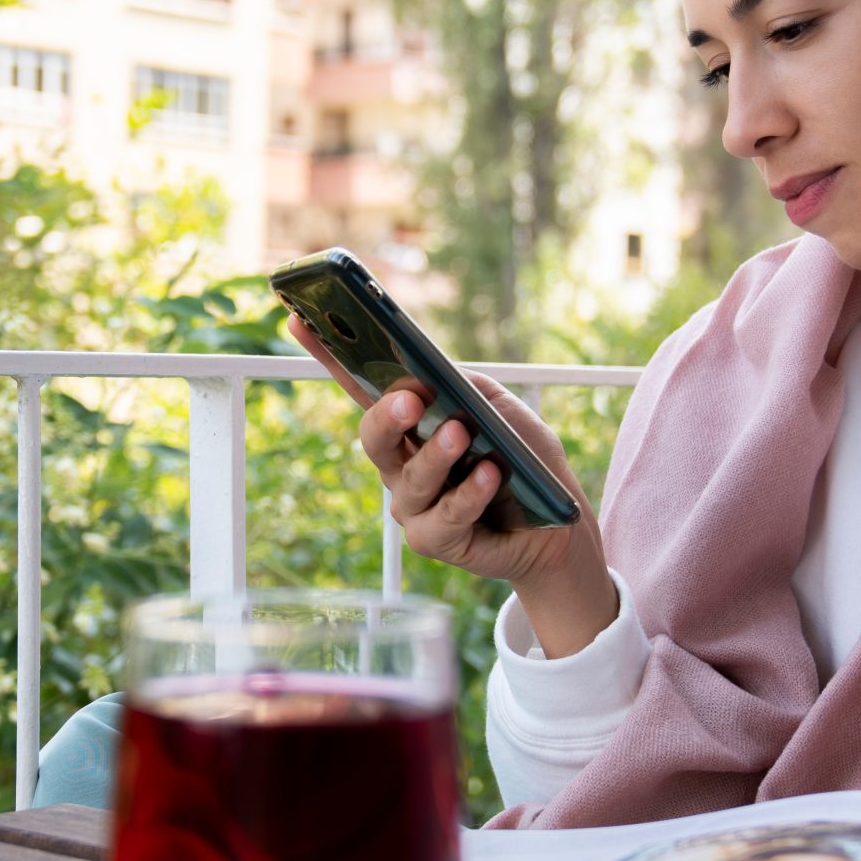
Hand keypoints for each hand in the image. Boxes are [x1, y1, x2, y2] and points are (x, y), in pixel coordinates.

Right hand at [286, 317, 617, 654]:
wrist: (559, 524)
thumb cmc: (525, 460)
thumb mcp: (500, 409)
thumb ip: (463, 388)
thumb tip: (430, 376)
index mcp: (410, 424)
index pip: (363, 387)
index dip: (330, 357)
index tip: (302, 320)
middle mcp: (401, 464)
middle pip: (374, 437)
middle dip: (387, 416)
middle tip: (410, 399)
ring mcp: (413, 505)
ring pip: (409, 479)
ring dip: (436, 456)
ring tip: (461, 434)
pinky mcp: (434, 541)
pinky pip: (444, 517)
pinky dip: (469, 494)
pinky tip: (490, 475)